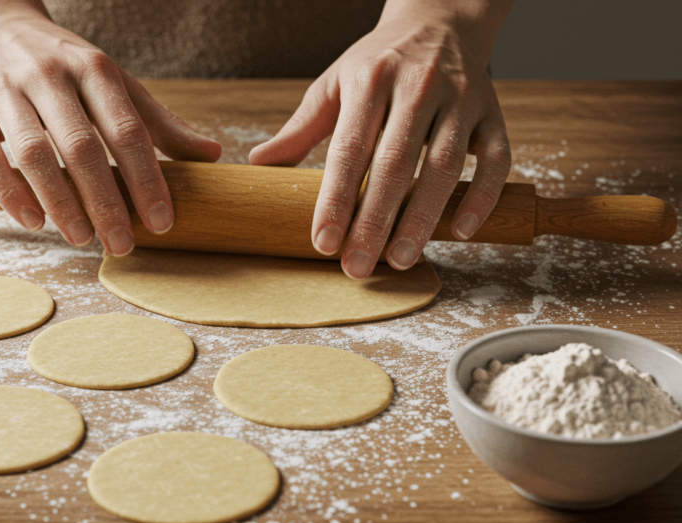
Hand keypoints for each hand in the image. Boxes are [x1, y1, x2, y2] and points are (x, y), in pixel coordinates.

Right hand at [0, 1, 220, 254]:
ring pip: (34, 154)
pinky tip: (35, 222)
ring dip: (61, 203)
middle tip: (122, 245)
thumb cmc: (64, 64)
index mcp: (93, 68)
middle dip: (105, 202)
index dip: (146, 180)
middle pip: (82, 147)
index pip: (127, 130)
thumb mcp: (114, 81)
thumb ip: (157, 121)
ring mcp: (4, 90)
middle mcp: (49, 75)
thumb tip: (211, 156)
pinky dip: (11, 194)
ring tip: (82, 238)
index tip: (161, 222)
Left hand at [250, 0, 513, 278]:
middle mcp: (419, 86)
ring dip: (423, 218)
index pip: (350, 148)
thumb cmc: (378, 62)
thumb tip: (258, 163)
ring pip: (445, 166)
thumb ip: (301, 127)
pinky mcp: (493, 113)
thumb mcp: (334, 83)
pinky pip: (496, 159)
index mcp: (371, 79)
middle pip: (396, 163)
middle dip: (375, 221)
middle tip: (356, 266)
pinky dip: (481, 197)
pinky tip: (460, 231)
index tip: (324, 242)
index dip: (336, 199)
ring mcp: (462, 99)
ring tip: (399, 259)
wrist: (439, 20)